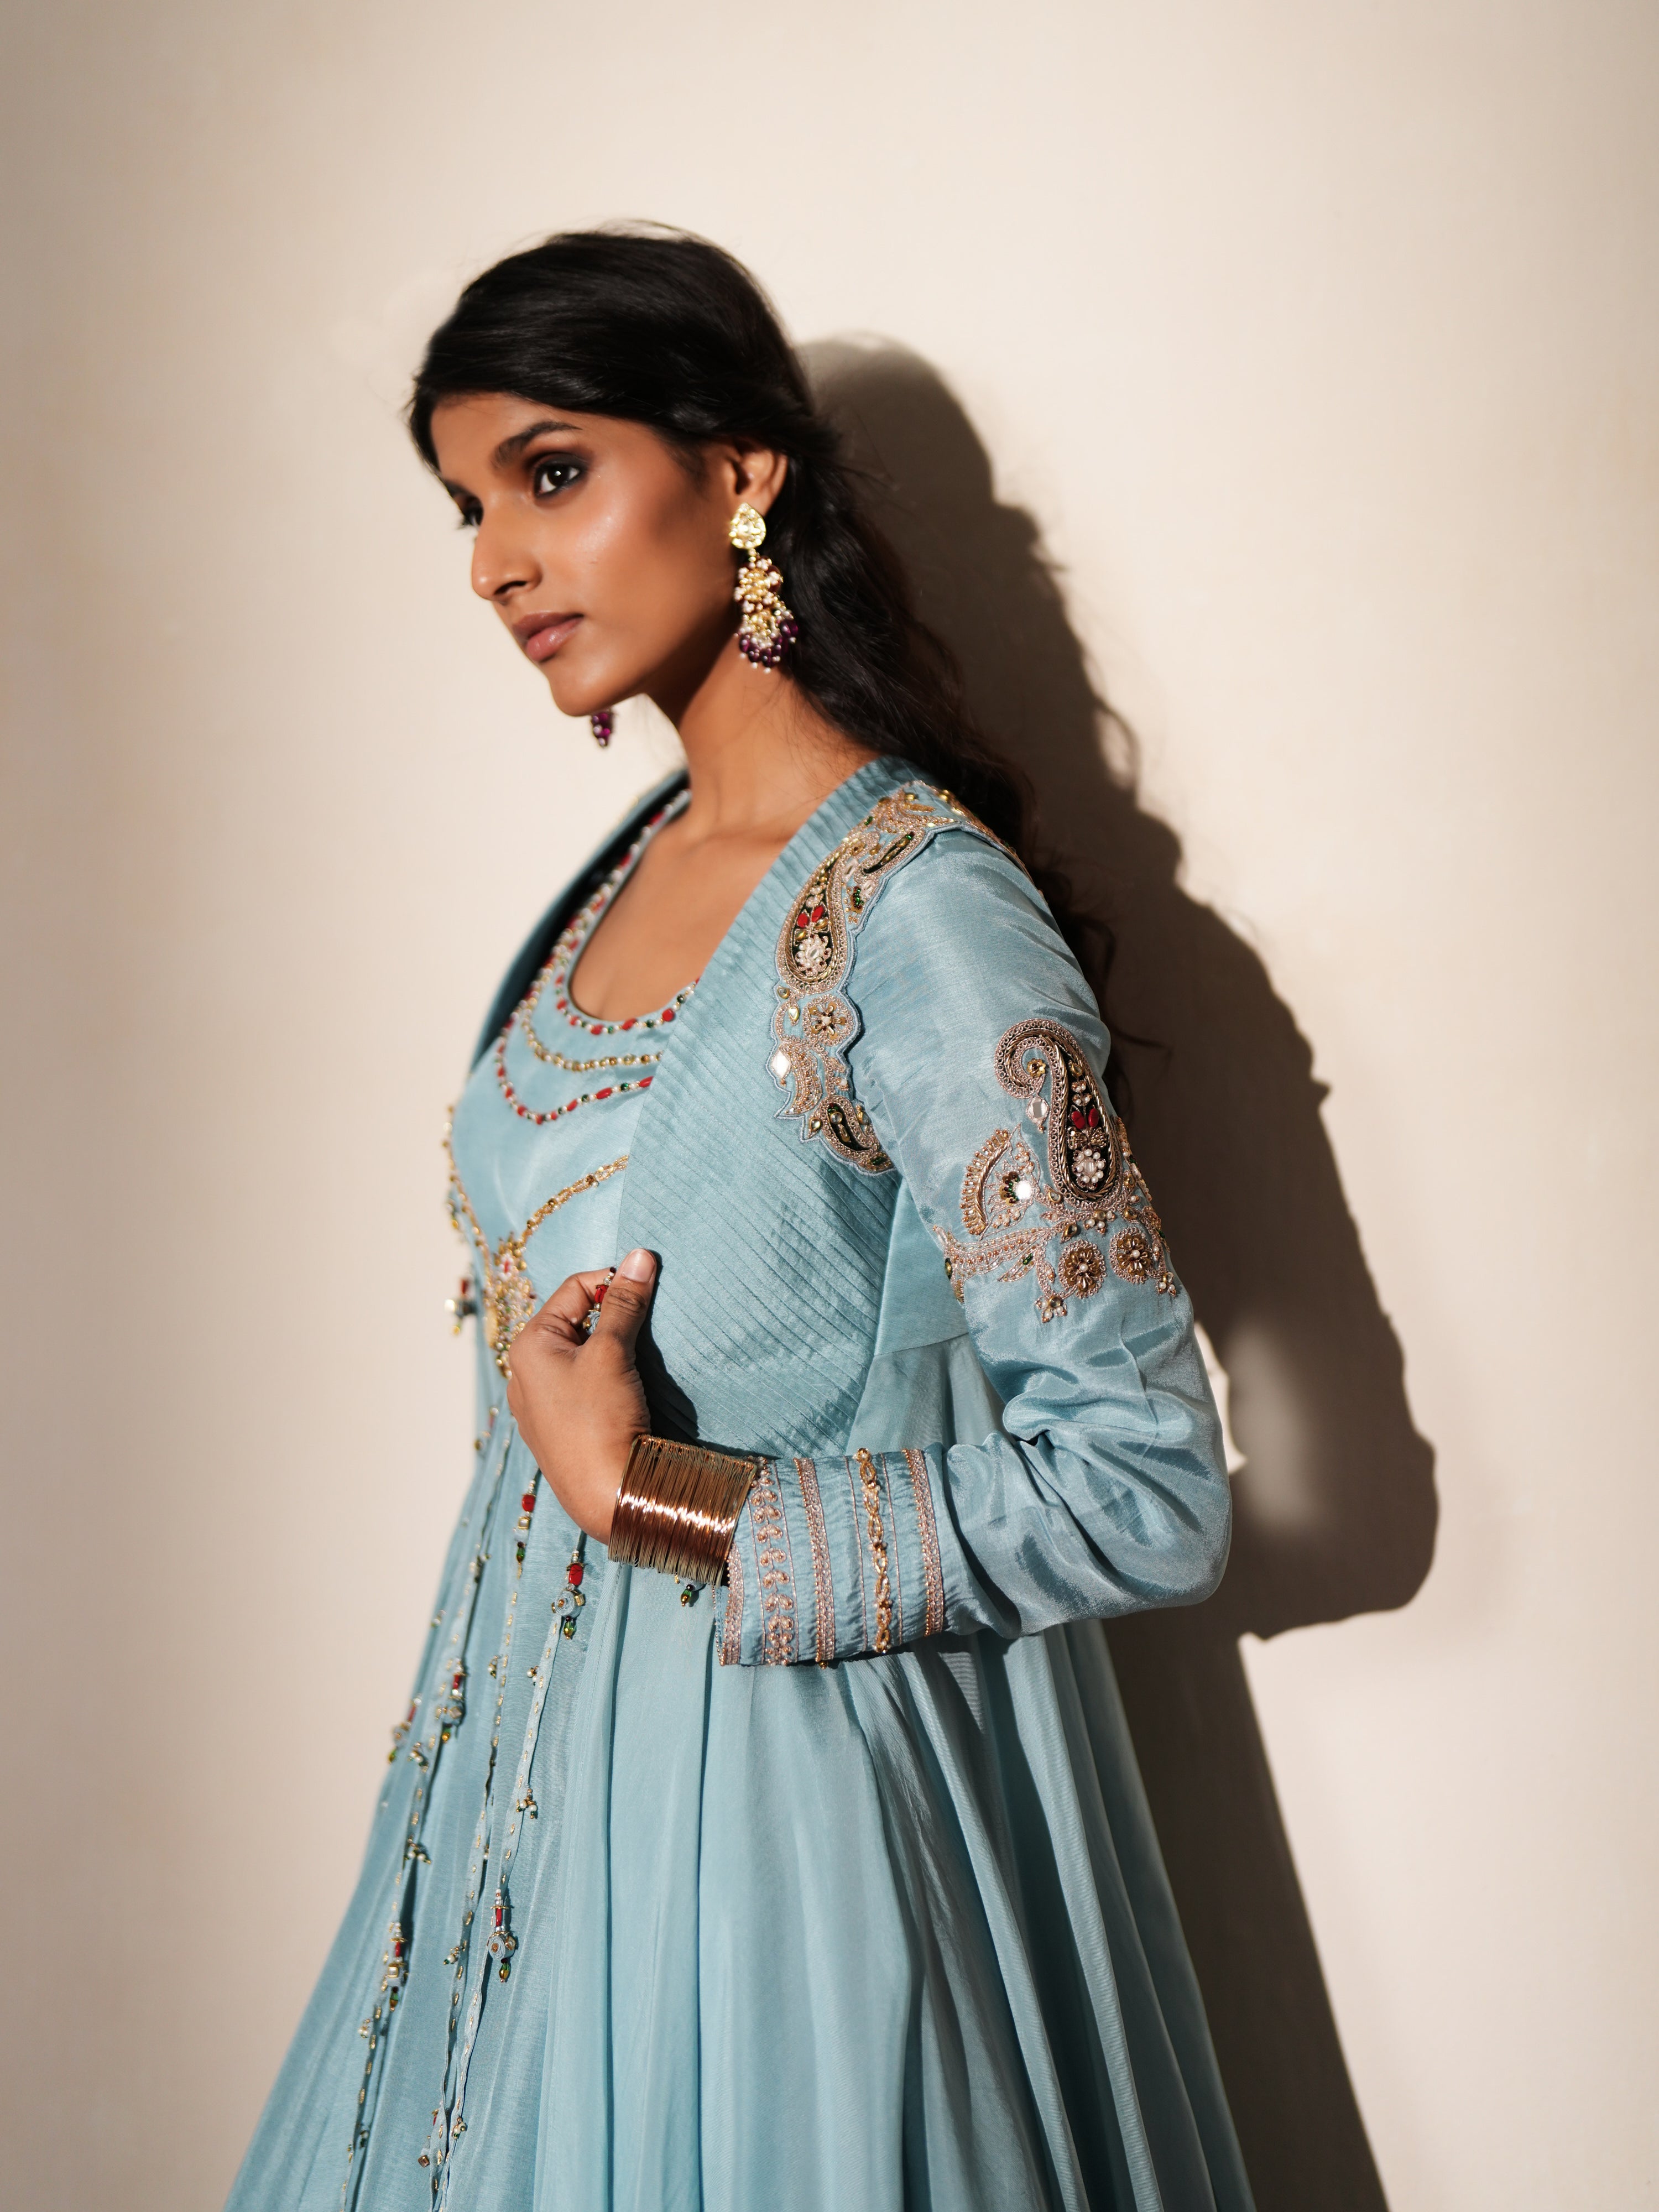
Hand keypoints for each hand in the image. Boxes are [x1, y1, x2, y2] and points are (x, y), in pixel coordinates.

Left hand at [504, 1247, 657, 1541]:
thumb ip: (624, 1302)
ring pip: (581, 1354)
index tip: (648, 1288)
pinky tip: (627, 1391)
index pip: (574, 1288)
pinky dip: (606, 1377)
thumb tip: (639, 1256)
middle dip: (612, 1317)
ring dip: (611, 1348)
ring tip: (639, 1360)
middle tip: (647, 1326)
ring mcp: (540, 1403)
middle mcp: (524, 1372)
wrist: (607, 1497)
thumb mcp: (611, 1353)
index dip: (612, 1281)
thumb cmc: (600, 1421)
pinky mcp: (560, 1428)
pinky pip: (583, 1385)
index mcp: (528, 1345)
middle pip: (576, 1320)